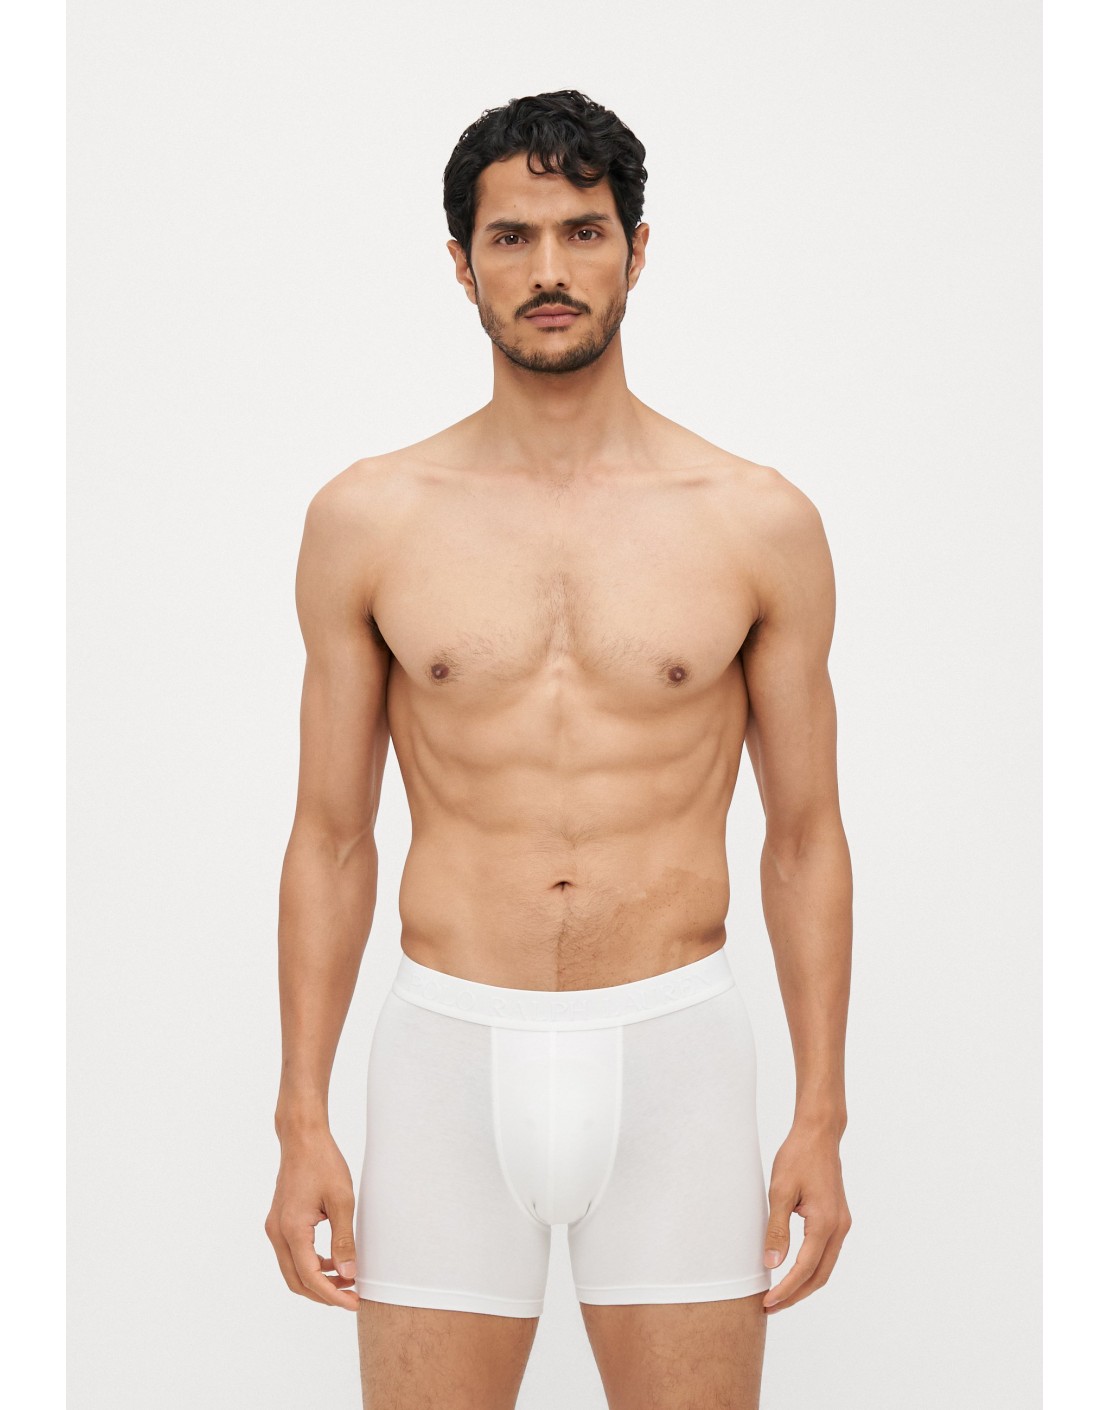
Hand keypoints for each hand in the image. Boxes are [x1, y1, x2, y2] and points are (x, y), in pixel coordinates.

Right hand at [265, 1127, 359, 1310]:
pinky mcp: (279, 1222)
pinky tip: (332, 1260)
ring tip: (346, 1279)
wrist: (302, 1138)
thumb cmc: (323, 1163)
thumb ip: (344, 1240)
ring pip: (292, 1270)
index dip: (333, 1295)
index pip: (310, 1277)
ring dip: (317, 1280)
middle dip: (324, 1294)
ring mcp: (275, 1227)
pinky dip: (310, 1264)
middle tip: (352, 1297)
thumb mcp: (341, 1201)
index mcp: (292, 1229)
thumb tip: (349, 1274)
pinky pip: (291, 1254)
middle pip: (296, 1281)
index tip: (354, 1303)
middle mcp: (277, 1232)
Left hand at [761, 1120, 850, 1313]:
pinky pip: (827, 1253)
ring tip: (780, 1293)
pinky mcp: (839, 1218)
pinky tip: (794, 1270)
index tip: (768, 1301)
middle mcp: (839, 1228)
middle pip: (820, 1276)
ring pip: (826, 1267)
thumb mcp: (780, 1192)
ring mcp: (842, 1224)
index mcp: (825, 1223)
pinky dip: (811, 1268)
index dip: (786, 1289)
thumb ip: (777, 1229)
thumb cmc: (798, 1157)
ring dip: (804, 1284)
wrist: (819, 1134)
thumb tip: (772, 1264)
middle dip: (796, 1294)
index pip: (804, 1269)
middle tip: (770, 1305)